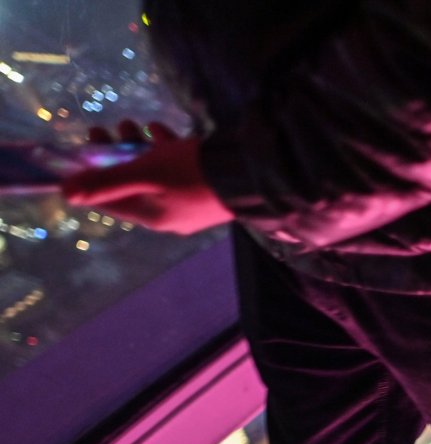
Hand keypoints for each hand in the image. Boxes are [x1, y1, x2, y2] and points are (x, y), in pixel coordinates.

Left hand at [63, 122, 233, 234]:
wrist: (249, 176)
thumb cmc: (191, 173)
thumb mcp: (144, 173)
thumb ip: (105, 182)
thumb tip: (66, 194)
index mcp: (150, 216)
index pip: (109, 201)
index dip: (91, 175)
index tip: (83, 148)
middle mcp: (168, 216)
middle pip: (130, 185)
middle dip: (116, 155)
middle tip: (106, 128)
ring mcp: (188, 205)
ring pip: (152, 176)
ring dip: (138, 149)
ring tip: (135, 124)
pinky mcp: (206, 191)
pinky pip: (175, 173)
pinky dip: (164, 153)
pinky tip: (162, 132)